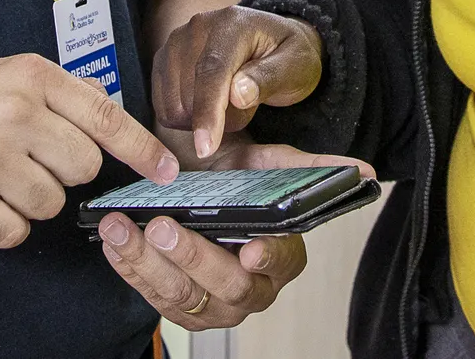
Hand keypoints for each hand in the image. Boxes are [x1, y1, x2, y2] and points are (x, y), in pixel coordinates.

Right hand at [0, 53, 177, 248]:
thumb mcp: (4, 76)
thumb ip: (59, 91)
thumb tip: (110, 110)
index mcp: (29, 76)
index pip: (104, 114)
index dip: (142, 148)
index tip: (167, 171)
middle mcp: (12, 112)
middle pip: (83, 167)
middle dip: (62, 174)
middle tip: (24, 162)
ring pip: (51, 204)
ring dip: (28, 202)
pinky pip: (13, 232)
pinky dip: (0, 226)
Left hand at [97, 140, 361, 329]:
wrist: (191, 185)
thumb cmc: (232, 177)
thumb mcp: (268, 164)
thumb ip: (310, 168)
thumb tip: (362, 170)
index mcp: (282, 256)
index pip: (280, 262)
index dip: (267, 257)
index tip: (250, 249)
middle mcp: (252, 289)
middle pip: (225, 287)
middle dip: (190, 257)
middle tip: (161, 226)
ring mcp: (213, 306)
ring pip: (182, 297)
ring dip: (146, 263)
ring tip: (121, 228)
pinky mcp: (178, 311)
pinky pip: (151, 298)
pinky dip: (128, 268)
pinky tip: (113, 241)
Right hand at [153, 6, 324, 158]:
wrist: (274, 42)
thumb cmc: (288, 56)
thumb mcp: (295, 66)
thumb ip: (268, 78)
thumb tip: (237, 95)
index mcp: (232, 23)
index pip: (212, 70)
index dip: (207, 111)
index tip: (206, 148)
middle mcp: (197, 26)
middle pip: (189, 93)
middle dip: (218, 119)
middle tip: (247, 106)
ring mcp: (176, 42)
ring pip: (174, 104)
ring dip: (202, 120)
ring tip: (231, 103)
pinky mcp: (164, 60)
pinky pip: (164, 107)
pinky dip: (185, 119)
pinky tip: (210, 106)